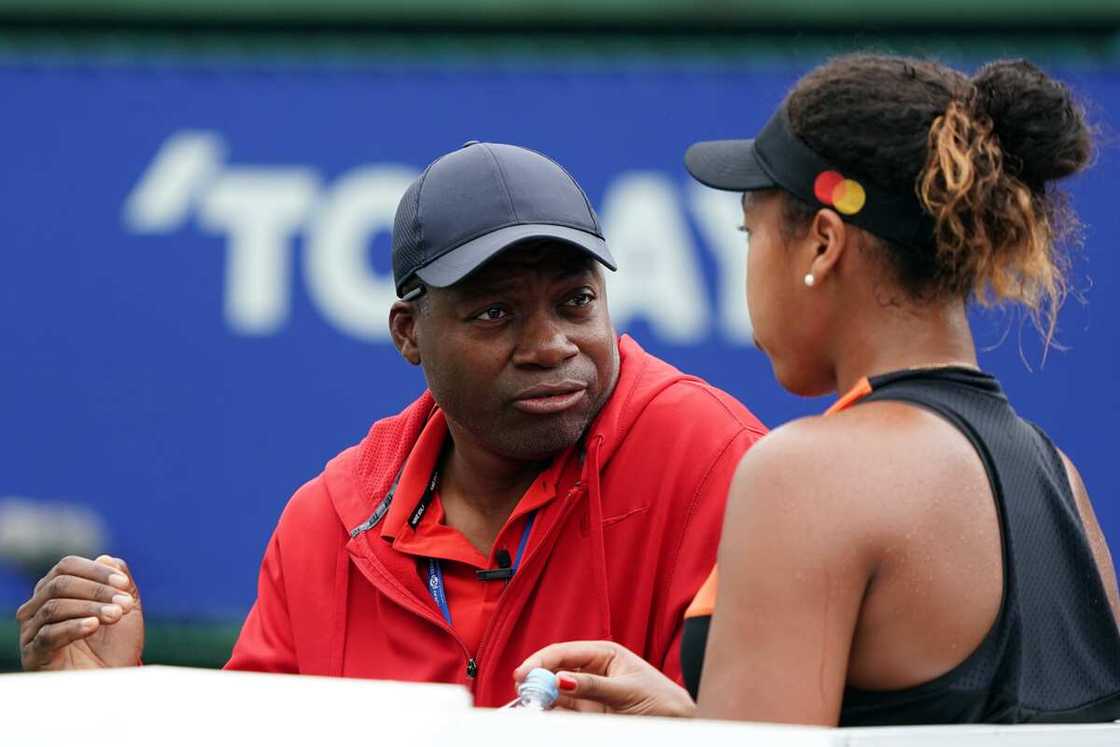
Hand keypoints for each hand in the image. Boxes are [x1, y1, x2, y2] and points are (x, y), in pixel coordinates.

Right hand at [17, 555, 144, 669]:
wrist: (112, 681)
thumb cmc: (116, 644)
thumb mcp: (127, 608)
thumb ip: (121, 582)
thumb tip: (106, 558)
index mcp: (57, 590)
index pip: (67, 567)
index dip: (96, 571)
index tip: (123, 584)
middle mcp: (38, 607)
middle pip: (59, 584)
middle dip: (97, 591)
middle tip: (125, 605)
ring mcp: (32, 631)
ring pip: (54, 607)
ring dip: (91, 608)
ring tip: (116, 616)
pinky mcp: (34, 655)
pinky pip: (48, 635)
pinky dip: (74, 627)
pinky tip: (94, 626)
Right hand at [514, 640, 695, 716]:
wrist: (677, 722)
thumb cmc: (661, 699)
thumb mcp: (627, 691)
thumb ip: (593, 686)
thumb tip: (561, 679)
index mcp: (603, 653)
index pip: (564, 652)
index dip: (541, 661)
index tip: (524, 673)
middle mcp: (592, 669)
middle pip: (555, 669)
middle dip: (536, 678)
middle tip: (522, 690)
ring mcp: (589, 690)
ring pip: (556, 691)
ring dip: (541, 696)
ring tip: (527, 703)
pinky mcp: (589, 711)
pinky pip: (563, 709)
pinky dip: (550, 711)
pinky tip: (541, 712)